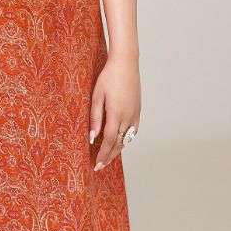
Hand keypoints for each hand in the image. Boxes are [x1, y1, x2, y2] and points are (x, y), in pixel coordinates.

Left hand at [89, 52, 141, 171]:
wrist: (126, 63)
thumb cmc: (108, 77)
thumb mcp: (97, 96)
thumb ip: (95, 118)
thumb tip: (92, 137)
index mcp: (117, 114)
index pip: (109, 141)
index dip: (102, 155)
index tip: (96, 165)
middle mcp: (128, 117)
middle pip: (119, 143)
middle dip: (109, 156)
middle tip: (100, 166)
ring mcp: (135, 114)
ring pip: (127, 139)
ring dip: (117, 149)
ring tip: (108, 157)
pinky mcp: (138, 110)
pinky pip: (133, 131)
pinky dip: (126, 140)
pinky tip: (120, 142)